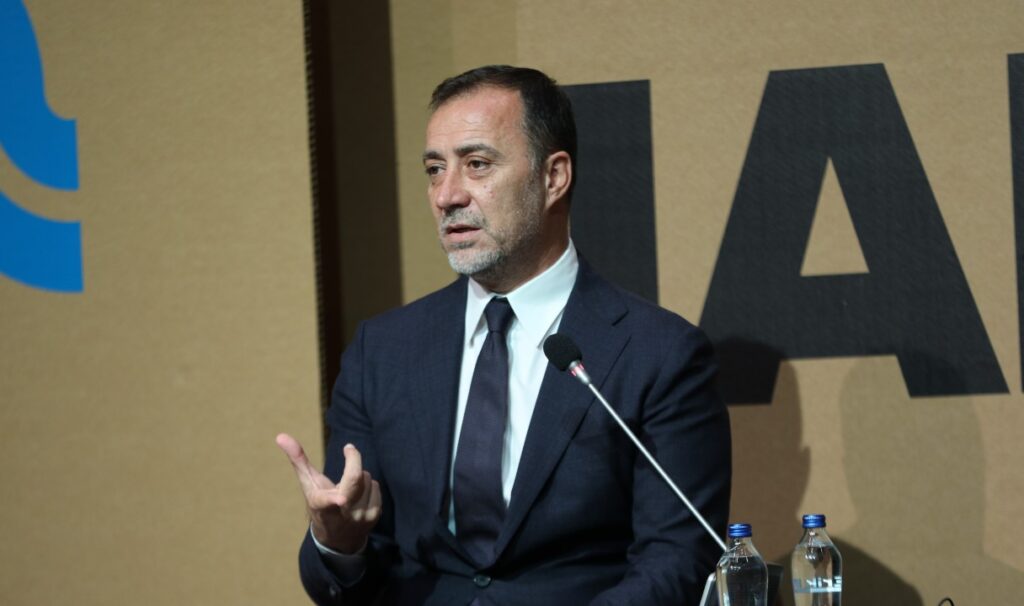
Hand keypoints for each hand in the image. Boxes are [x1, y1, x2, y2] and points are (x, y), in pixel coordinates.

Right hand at [276, 433, 381, 553]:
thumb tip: (280, 435)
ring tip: (349, 487)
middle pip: (355, 479)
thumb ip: (297, 459)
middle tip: (348, 449)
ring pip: (367, 478)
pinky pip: (376, 486)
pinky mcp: (374, 516)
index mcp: (321, 506)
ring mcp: (360, 517)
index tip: (341, 499)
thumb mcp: (307, 485)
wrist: (338, 540)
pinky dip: (368, 486)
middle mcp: (341, 514)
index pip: (326, 502)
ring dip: (360, 476)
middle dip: (353, 459)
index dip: (333, 499)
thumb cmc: (320, 505)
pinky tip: (359, 496)